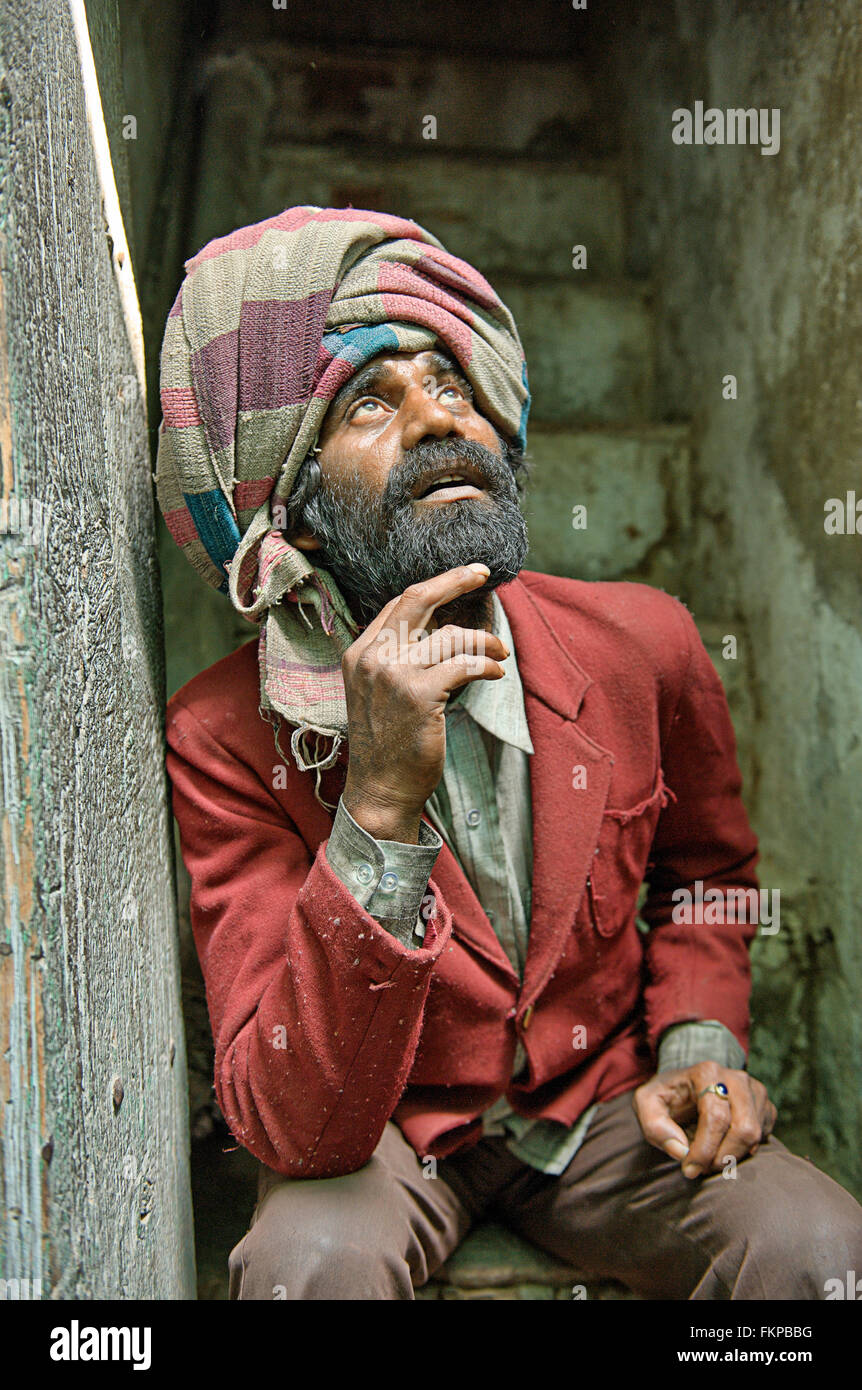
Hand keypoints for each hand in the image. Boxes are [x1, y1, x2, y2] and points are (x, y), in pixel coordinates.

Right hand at [340, 564, 508, 842]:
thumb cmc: (388, 744)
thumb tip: (442, 630)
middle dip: (456, 580)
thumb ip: (398, 658)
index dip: (435, 585)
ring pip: (450, 635)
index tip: (463, 575)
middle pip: (418, 599)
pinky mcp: (418, 694)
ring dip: (484, 641)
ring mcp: (393, 675)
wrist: (381, 790)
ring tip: (499, 653)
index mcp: (360, 653)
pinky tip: (495, 673)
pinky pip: (464, 664)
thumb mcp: (379, 692)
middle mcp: (372, 658)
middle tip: (484, 573)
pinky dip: (486, 666)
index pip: (399, 603)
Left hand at [632, 1060, 777, 1178]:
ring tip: (711, 1160)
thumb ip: (654, 1126)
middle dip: (722, 1157)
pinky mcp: (765, 1105)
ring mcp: (755, 1090)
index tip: (690, 1169)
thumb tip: (681, 1150)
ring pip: (756, 1134)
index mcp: (707, 1072)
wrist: (686, 1085)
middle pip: (743, 1128)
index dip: (704, 1149)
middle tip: (703, 1169)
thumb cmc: (666, 1097)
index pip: (715, 1117)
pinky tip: (725, 1146)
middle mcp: (736, 1078)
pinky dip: (746, 1150)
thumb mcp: (646, 1104)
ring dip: (733, 1157)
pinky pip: (764, 1135)